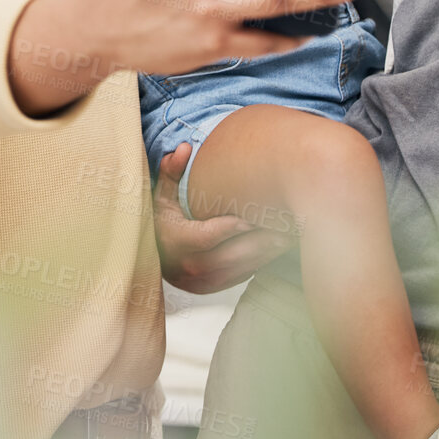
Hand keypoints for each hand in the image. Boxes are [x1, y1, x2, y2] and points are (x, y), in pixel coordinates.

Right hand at [153, 144, 294, 291]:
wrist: (149, 257)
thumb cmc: (160, 221)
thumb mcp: (161, 195)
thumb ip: (171, 172)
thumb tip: (184, 149)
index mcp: (173, 242)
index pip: (206, 236)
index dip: (231, 227)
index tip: (255, 215)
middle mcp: (186, 267)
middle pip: (230, 256)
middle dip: (259, 242)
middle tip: (285, 226)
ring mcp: (199, 282)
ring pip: (238, 269)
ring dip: (264, 254)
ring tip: (288, 236)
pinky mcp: (210, 289)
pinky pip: (239, 277)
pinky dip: (259, 263)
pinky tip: (275, 248)